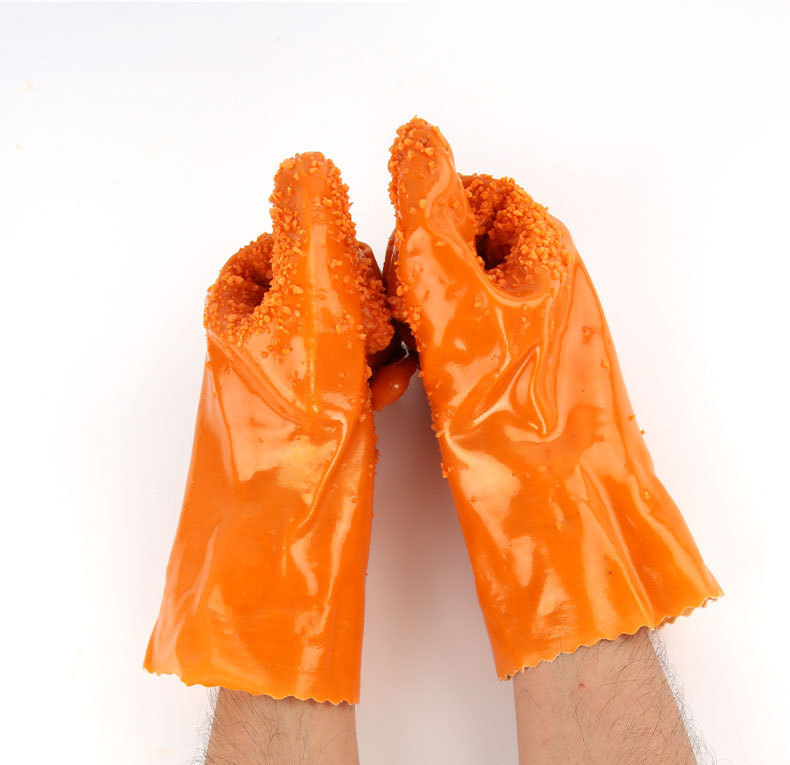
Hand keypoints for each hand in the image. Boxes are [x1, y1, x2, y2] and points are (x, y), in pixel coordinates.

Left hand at [145, 152, 394, 703]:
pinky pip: (358, 364)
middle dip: (366, 304)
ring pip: (354, 321)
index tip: (359, 289)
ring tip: (381, 369)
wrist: (287, 536)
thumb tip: (309, 163)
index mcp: (240, 300)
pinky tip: (384, 393)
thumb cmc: (290, 434)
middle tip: (372, 337)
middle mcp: (260, 331)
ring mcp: (291, 369)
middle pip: (334, 279)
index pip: (300, 237)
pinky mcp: (318, 405)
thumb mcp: (303, 317)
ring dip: (380, 338)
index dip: (340, 259)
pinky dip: (377, 372)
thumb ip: (312, 237)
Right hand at [385, 117, 721, 675]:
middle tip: (395, 313)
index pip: (476, 193)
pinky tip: (407, 378)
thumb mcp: (457, 299)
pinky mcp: (509, 371)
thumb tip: (415, 138)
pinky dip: (426, 348)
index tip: (400, 258)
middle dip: (413, 273)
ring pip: (450, 294)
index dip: (427, 216)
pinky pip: (457, 338)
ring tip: (396, 351)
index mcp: (543, 251)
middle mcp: (540, 283)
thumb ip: (430, 217)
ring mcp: (526, 329)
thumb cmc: (515, 411)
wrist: (556, 510)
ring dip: (410, 315)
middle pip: (458, 243)